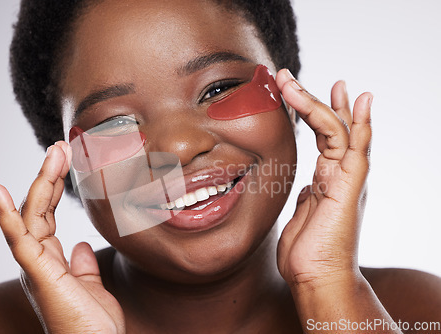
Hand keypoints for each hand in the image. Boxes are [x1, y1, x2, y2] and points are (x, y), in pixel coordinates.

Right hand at [0, 142, 124, 333]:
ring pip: (30, 215)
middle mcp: (36, 259)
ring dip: (40, 181)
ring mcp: (34, 266)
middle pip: (38, 208)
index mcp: (48, 259)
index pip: (47, 214)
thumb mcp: (90, 286)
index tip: (65, 159)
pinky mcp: (38, 274)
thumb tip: (80, 245)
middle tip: (61, 146)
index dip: (54, 186)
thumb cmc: (92, 324)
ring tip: (53, 152)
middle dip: (49, 175)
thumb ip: (82, 265)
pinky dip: (6, 216)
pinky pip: (19, 240)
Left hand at [275, 70, 372, 288]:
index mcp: (327, 179)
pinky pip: (353, 147)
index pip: (324, 136)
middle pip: (332, 126)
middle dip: (314, 99)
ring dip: (319, 103)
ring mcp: (347, 178)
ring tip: (294, 82)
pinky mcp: (350, 186)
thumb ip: (305, 196)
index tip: (298, 90)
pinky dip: (356, 123)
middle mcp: (340, 174)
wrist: (316, 278)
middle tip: (291, 77)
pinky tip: (356, 101)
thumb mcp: (300, 214)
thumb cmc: (307, 252)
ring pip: (338, 130)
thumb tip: (305, 188)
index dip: (314, 111)